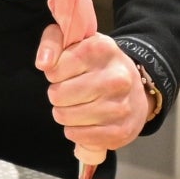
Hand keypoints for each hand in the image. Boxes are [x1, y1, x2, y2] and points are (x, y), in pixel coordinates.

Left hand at [37, 28, 149, 152]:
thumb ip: (53, 43)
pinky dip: (76, 131)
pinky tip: (85, 121)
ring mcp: (121, 106)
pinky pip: (78, 136)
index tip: (65, 73)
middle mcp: (116, 77)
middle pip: (58, 95)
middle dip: (58, 95)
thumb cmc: (97, 65)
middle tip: (71, 92)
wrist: (136, 89)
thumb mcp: (76, 42)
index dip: (54, 74)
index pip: (54, 70)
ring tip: (78, 105)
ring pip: (66, 117)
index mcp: (101, 50)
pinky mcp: (121, 131)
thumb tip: (43, 63)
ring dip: (65, 114)